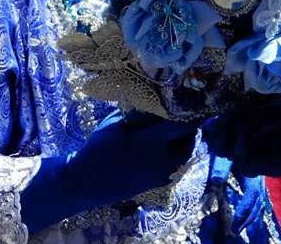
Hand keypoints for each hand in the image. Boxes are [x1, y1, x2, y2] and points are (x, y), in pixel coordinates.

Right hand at [68, 110, 199, 196]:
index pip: (185, 125)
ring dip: (184, 140)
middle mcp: (162, 160)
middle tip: (182, 115)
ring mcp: (162, 175)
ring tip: (173, 130)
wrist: (87, 183)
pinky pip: (177, 164)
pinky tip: (164, 145)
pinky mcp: (159, 183)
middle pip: (191, 139)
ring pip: (186, 153)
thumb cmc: (99, 149)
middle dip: (189, 126)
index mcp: (150, 142)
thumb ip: (140, 113)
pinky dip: (176, 153)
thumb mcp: (116, 124)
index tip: (193, 101)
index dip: (192, 112)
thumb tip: (157, 98)